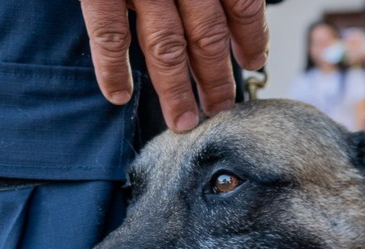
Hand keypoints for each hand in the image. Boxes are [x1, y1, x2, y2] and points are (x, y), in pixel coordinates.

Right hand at [80, 0, 268, 132]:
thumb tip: (228, 14)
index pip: (244, 10)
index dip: (252, 39)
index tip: (253, 61)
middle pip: (208, 39)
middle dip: (216, 79)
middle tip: (220, 109)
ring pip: (167, 49)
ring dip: (177, 91)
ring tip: (184, 122)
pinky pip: (110, 36)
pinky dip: (113, 69)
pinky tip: (118, 96)